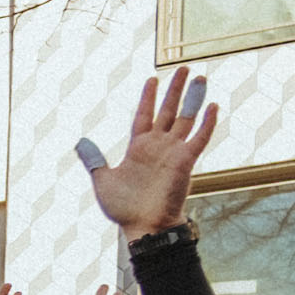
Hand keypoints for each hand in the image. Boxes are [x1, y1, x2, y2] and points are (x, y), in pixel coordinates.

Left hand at [89, 69, 216, 236]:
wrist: (142, 226)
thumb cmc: (124, 208)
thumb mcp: (103, 180)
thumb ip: (94, 159)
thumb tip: (80, 141)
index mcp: (138, 147)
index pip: (144, 115)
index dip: (148, 97)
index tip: (152, 79)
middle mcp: (158, 146)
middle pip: (168, 110)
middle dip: (175, 89)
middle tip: (184, 68)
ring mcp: (173, 152)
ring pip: (186, 118)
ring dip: (194, 99)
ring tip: (201, 78)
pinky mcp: (186, 161)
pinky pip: (200, 138)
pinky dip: (207, 123)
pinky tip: (213, 106)